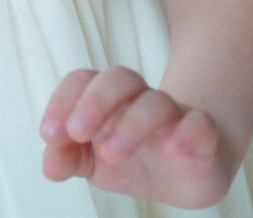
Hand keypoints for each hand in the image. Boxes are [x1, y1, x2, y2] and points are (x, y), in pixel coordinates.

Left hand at [38, 66, 234, 208]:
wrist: (188, 174)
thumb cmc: (134, 160)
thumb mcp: (94, 164)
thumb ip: (68, 159)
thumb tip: (50, 163)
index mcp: (108, 100)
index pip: (82, 81)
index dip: (62, 102)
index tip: (49, 134)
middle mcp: (139, 100)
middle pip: (119, 78)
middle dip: (95, 102)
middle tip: (78, 133)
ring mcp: (174, 115)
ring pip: (156, 101)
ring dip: (132, 122)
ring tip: (113, 152)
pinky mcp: (203, 136)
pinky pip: (200, 124)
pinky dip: (189, 131)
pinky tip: (176, 145)